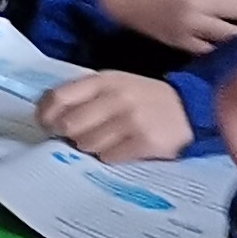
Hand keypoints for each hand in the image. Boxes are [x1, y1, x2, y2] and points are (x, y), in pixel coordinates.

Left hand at [38, 70, 194, 162]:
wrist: (191, 109)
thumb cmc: (144, 99)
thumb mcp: (115, 86)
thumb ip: (83, 96)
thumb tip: (47, 116)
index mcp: (104, 80)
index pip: (59, 97)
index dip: (45, 114)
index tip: (45, 125)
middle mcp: (116, 97)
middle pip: (69, 124)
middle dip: (68, 135)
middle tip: (77, 137)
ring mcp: (131, 120)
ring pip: (87, 144)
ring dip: (90, 147)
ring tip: (106, 141)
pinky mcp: (145, 142)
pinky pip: (109, 157)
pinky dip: (110, 156)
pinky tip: (122, 149)